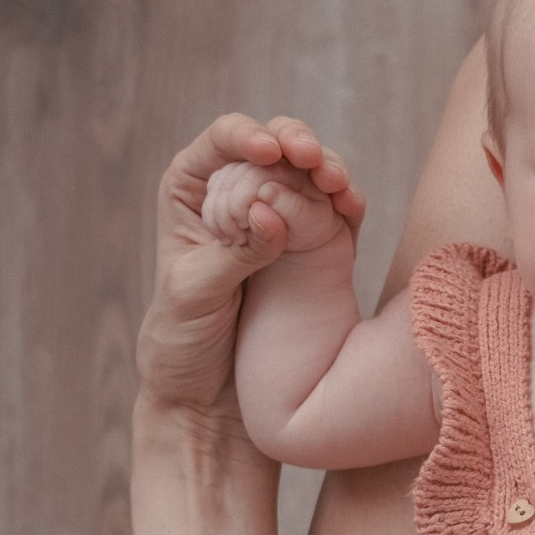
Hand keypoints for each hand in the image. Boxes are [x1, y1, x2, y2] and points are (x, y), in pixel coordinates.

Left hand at [138, 114, 363, 431]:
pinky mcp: (312, 248)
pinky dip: (348, 205)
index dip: (247, 136)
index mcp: (192, 192)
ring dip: (328, 170)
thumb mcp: (195, 294)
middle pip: (274, 146)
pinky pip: (335, 215)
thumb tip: (269, 210)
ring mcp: (279, 219)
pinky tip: (351, 206)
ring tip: (336, 184)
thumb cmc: (183, 343)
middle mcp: (236, 194)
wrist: (212, 399)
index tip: (268, 152)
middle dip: (297, 144)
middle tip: (311, 160)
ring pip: (310, 174)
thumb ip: (234, 252)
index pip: (222, 143)